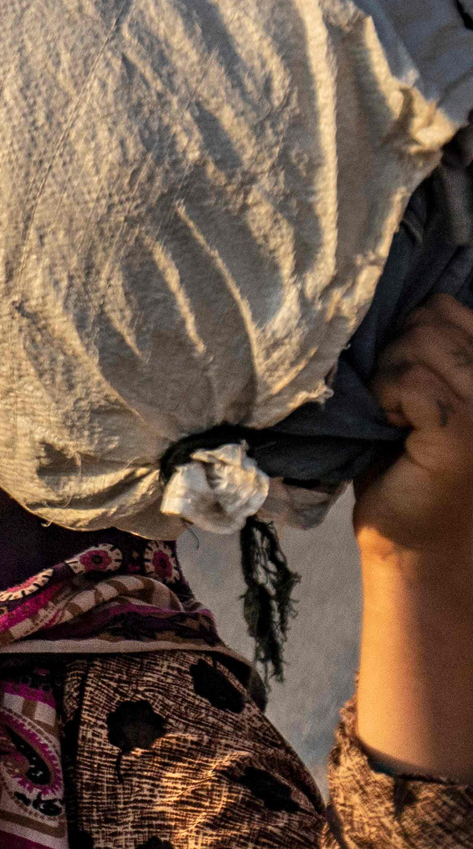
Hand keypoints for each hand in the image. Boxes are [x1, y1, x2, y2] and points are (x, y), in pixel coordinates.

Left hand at [360, 294, 472, 558]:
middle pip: (429, 318)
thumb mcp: (418, 398)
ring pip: (417, 343)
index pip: (446, 306)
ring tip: (393, 418)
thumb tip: (390, 299)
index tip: (400, 380)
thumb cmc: (409, 472)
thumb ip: (422, 350)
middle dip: (393, 353)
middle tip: (392, 404)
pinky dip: (384, 397)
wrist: (417, 550)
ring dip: (385, 377)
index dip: (407, 333)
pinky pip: (408, 380)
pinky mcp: (465, 432)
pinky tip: (391, 428)